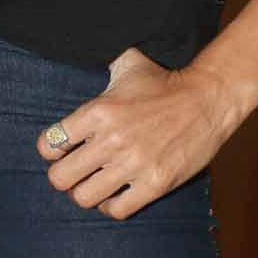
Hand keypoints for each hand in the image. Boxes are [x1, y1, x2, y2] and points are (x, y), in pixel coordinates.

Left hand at [37, 48, 257, 217]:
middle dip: (63, 176)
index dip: (51, 149)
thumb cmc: (164, 83)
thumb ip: (101, 64)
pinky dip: (111, 205)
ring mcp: (133, 164)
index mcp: (98, 111)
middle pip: (60, 178)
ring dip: (86, 193)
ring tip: (95, 184)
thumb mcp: (128, 64)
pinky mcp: (155, 183)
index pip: (49, 144)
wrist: (209, 99)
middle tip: (75, 171)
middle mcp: (111, 140)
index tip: (62, 149)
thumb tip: (83, 48)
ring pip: (84, 198)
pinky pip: (117, 210)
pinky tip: (115, 194)